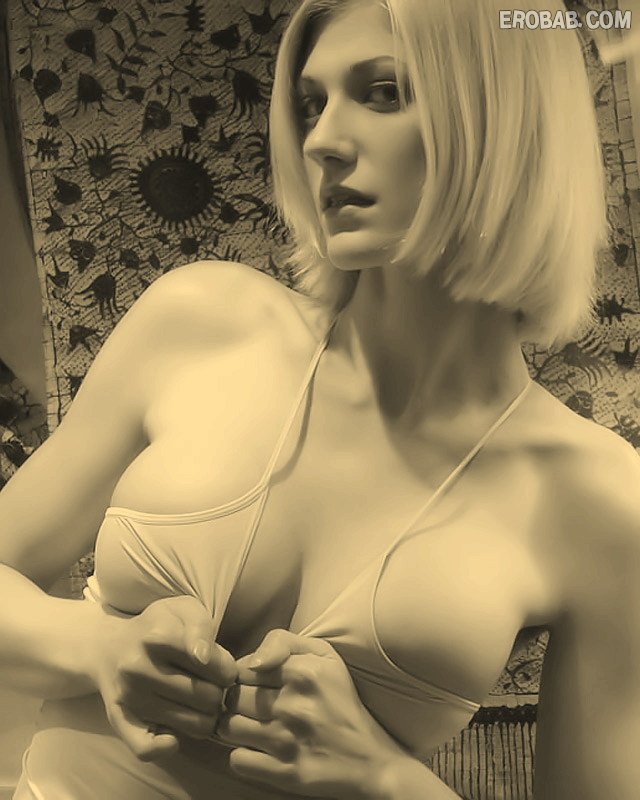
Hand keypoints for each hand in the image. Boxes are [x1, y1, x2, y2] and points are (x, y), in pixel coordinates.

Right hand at [92, 595, 236, 761]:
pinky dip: (167, 746)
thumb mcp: (184, 610)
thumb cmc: (159, 627)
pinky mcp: (119, 720)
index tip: (223, 670)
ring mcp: (129, 696)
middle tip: (212, 687)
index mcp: (158, 637)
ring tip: (199, 704)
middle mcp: (139, 668)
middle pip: (206, 697)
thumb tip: (201, 656)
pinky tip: (175, 734)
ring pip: (190, 724)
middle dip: (218, 694)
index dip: (227, 670)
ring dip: (205, 718)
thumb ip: (201, 627)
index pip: (212, 665)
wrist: (110, 647)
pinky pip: (146, 749)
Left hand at [216, 629, 406, 798]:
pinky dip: (243, 757)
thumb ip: (282, 642)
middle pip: (232, 697)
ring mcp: (289, 742)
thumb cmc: (340, 701)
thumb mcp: (324, 656)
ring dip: (235, 729)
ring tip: (255, 729)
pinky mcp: (286, 774)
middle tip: (256, 708)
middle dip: (238, 702)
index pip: (243, 668)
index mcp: (305, 671)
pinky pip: (237, 760)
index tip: (259, 685)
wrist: (371, 760)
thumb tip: (248, 662)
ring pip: (228, 727)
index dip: (246, 677)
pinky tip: (261, 752)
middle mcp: (295, 705)